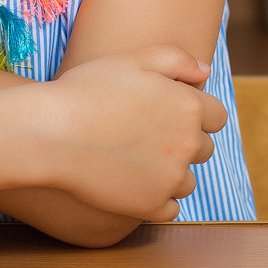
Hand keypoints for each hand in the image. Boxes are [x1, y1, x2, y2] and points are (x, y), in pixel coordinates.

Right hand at [28, 46, 226, 221]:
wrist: (51, 132)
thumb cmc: (88, 90)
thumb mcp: (134, 59)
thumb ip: (177, 59)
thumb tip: (205, 72)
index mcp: (189, 107)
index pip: (216, 116)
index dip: (194, 113)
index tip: (167, 113)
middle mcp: (188, 144)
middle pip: (203, 148)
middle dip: (183, 142)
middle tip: (145, 135)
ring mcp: (170, 178)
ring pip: (187, 180)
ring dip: (171, 173)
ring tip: (135, 160)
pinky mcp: (150, 205)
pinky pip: (170, 208)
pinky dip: (156, 199)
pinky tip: (133, 183)